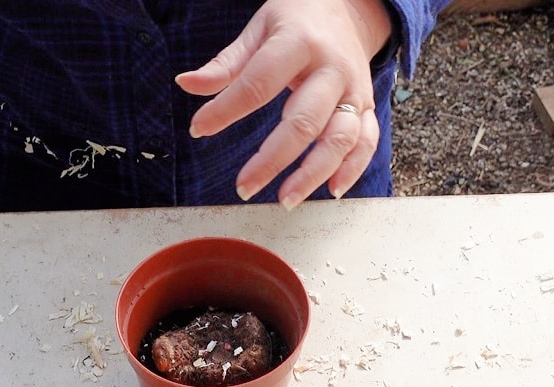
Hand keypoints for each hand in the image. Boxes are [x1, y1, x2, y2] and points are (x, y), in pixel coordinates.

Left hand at [175, 0, 391, 209]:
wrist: (348, 9)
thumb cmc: (298, 19)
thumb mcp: (259, 29)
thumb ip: (226, 64)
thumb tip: (186, 84)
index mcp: (299, 43)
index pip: (259, 83)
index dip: (226, 109)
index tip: (199, 129)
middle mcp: (332, 69)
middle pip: (304, 121)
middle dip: (272, 160)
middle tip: (244, 187)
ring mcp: (354, 90)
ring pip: (340, 138)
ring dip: (314, 174)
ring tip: (286, 200)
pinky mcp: (368, 106)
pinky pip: (366, 142)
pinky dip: (353, 169)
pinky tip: (332, 192)